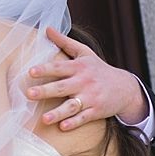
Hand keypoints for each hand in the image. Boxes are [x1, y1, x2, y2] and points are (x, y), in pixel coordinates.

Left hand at [27, 27, 148, 129]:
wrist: (125, 87)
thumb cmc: (99, 69)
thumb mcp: (85, 53)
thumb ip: (64, 42)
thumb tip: (47, 28)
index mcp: (78, 67)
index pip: (59, 67)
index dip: (45, 69)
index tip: (31, 71)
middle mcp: (83, 82)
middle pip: (62, 87)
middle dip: (45, 90)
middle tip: (29, 94)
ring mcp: (90, 97)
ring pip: (72, 106)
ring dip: (58, 113)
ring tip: (44, 119)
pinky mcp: (96, 111)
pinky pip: (84, 118)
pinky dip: (74, 122)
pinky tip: (62, 127)